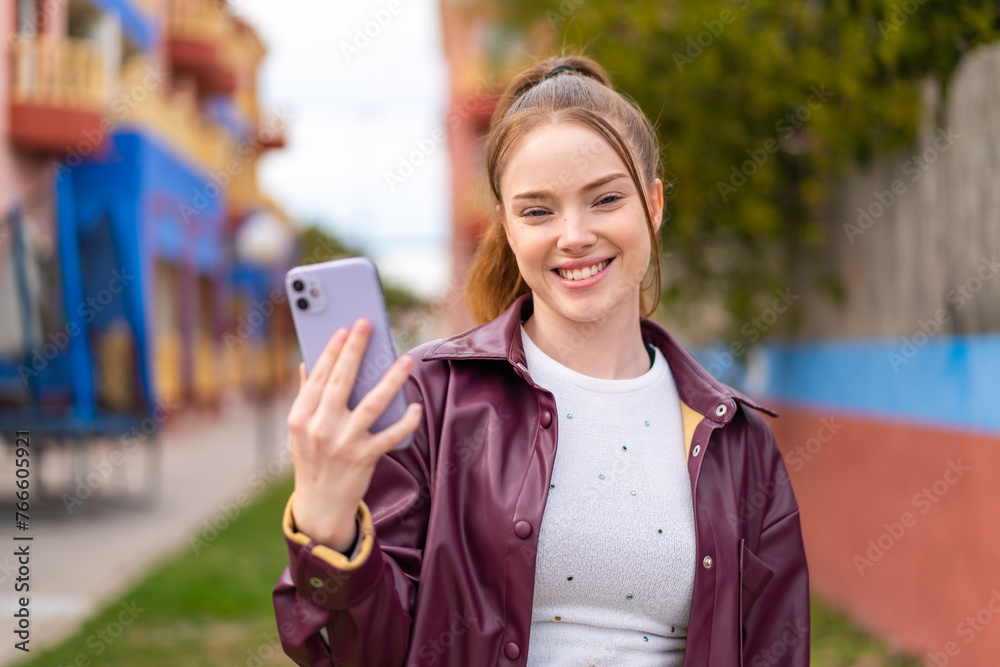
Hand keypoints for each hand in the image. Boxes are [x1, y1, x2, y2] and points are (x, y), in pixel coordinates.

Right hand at [286, 318, 421, 551]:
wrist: (320, 506)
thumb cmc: (312, 460)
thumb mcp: (298, 432)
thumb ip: (304, 397)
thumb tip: (307, 362)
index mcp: (300, 418)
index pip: (318, 377)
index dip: (332, 351)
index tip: (344, 329)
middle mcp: (320, 429)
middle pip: (341, 382)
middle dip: (355, 350)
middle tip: (367, 324)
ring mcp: (343, 444)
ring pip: (371, 405)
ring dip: (390, 380)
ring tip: (405, 360)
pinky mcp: (364, 458)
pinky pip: (390, 435)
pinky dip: (406, 421)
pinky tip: (417, 406)